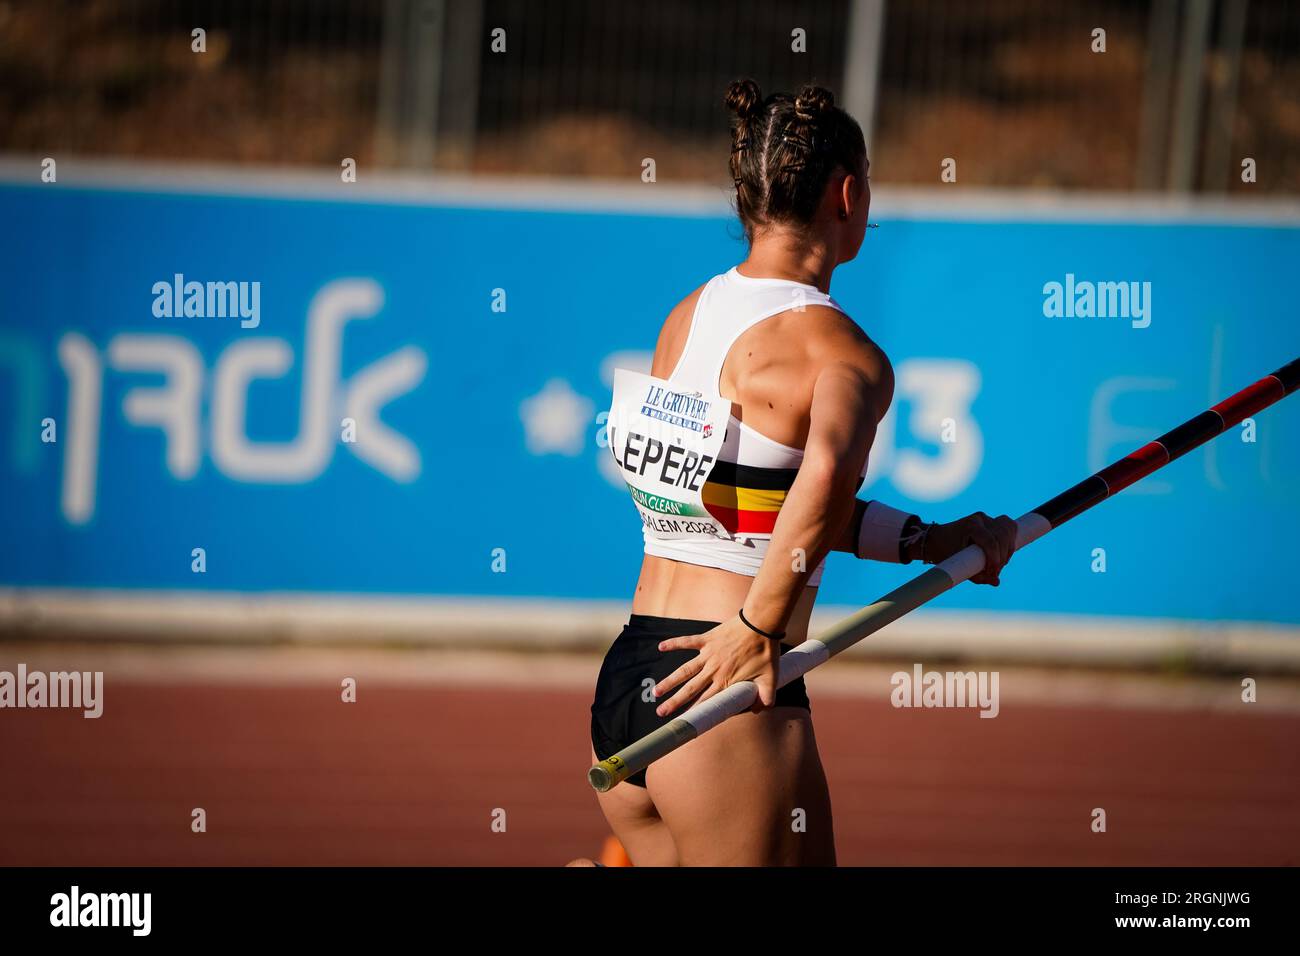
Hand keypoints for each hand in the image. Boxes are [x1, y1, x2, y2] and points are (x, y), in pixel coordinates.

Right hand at [653, 614, 780, 717]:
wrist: (761, 624)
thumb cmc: (766, 652)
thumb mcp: (770, 679)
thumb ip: (766, 697)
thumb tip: (760, 710)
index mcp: (726, 681)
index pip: (706, 700)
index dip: (694, 711)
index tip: (683, 721)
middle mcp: (713, 670)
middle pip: (690, 689)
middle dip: (674, 702)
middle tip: (661, 712)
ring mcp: (708, 654)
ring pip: (684, 670)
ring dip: (669, 681)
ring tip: (656, 691)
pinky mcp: (707, 639)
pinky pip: (687, 641)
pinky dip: (673, 644)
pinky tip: (660, 647)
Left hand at [924, 512, 1017, 584]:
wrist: (935, 539)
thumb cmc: (944, 552)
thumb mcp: (958, 566)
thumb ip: (977, 576)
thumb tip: (996, 582)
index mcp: (970, 526)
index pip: (991, 542)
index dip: (995, 560)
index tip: (992, 574)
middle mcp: (979, 519)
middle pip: (1002, 536)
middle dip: (1002, 557)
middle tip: (994, 572)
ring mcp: (986, 518)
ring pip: (1008, 530)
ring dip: (1008, 550)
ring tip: (998, 565)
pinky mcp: (990, 521)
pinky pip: (1008, 528)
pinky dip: (1009, 541)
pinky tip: (1003, 554)